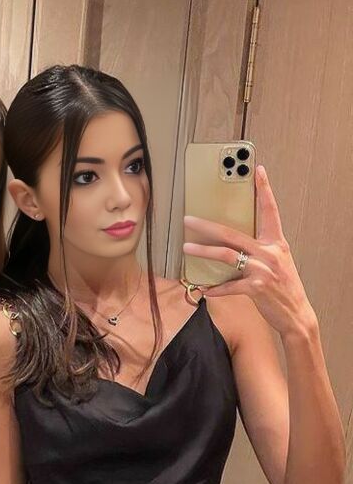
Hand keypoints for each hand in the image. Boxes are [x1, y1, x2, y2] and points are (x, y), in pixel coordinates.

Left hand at [183, 165, 316, 336]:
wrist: (296, 313)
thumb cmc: (283, 287)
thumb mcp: (277, 262)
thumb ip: (259, 250)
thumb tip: (233, 244)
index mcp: (276, 242)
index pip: (270, 211)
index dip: (264, 190)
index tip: (257, 170)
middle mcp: (269, 252)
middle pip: (233, 233)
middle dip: (207, 226)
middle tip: (189, 220)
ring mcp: (262, 269)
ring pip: (226, 255)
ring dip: (203, 252)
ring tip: (186, 249)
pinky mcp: (256, 287)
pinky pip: (229, 286)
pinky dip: (215, 289)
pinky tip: (205, 289)